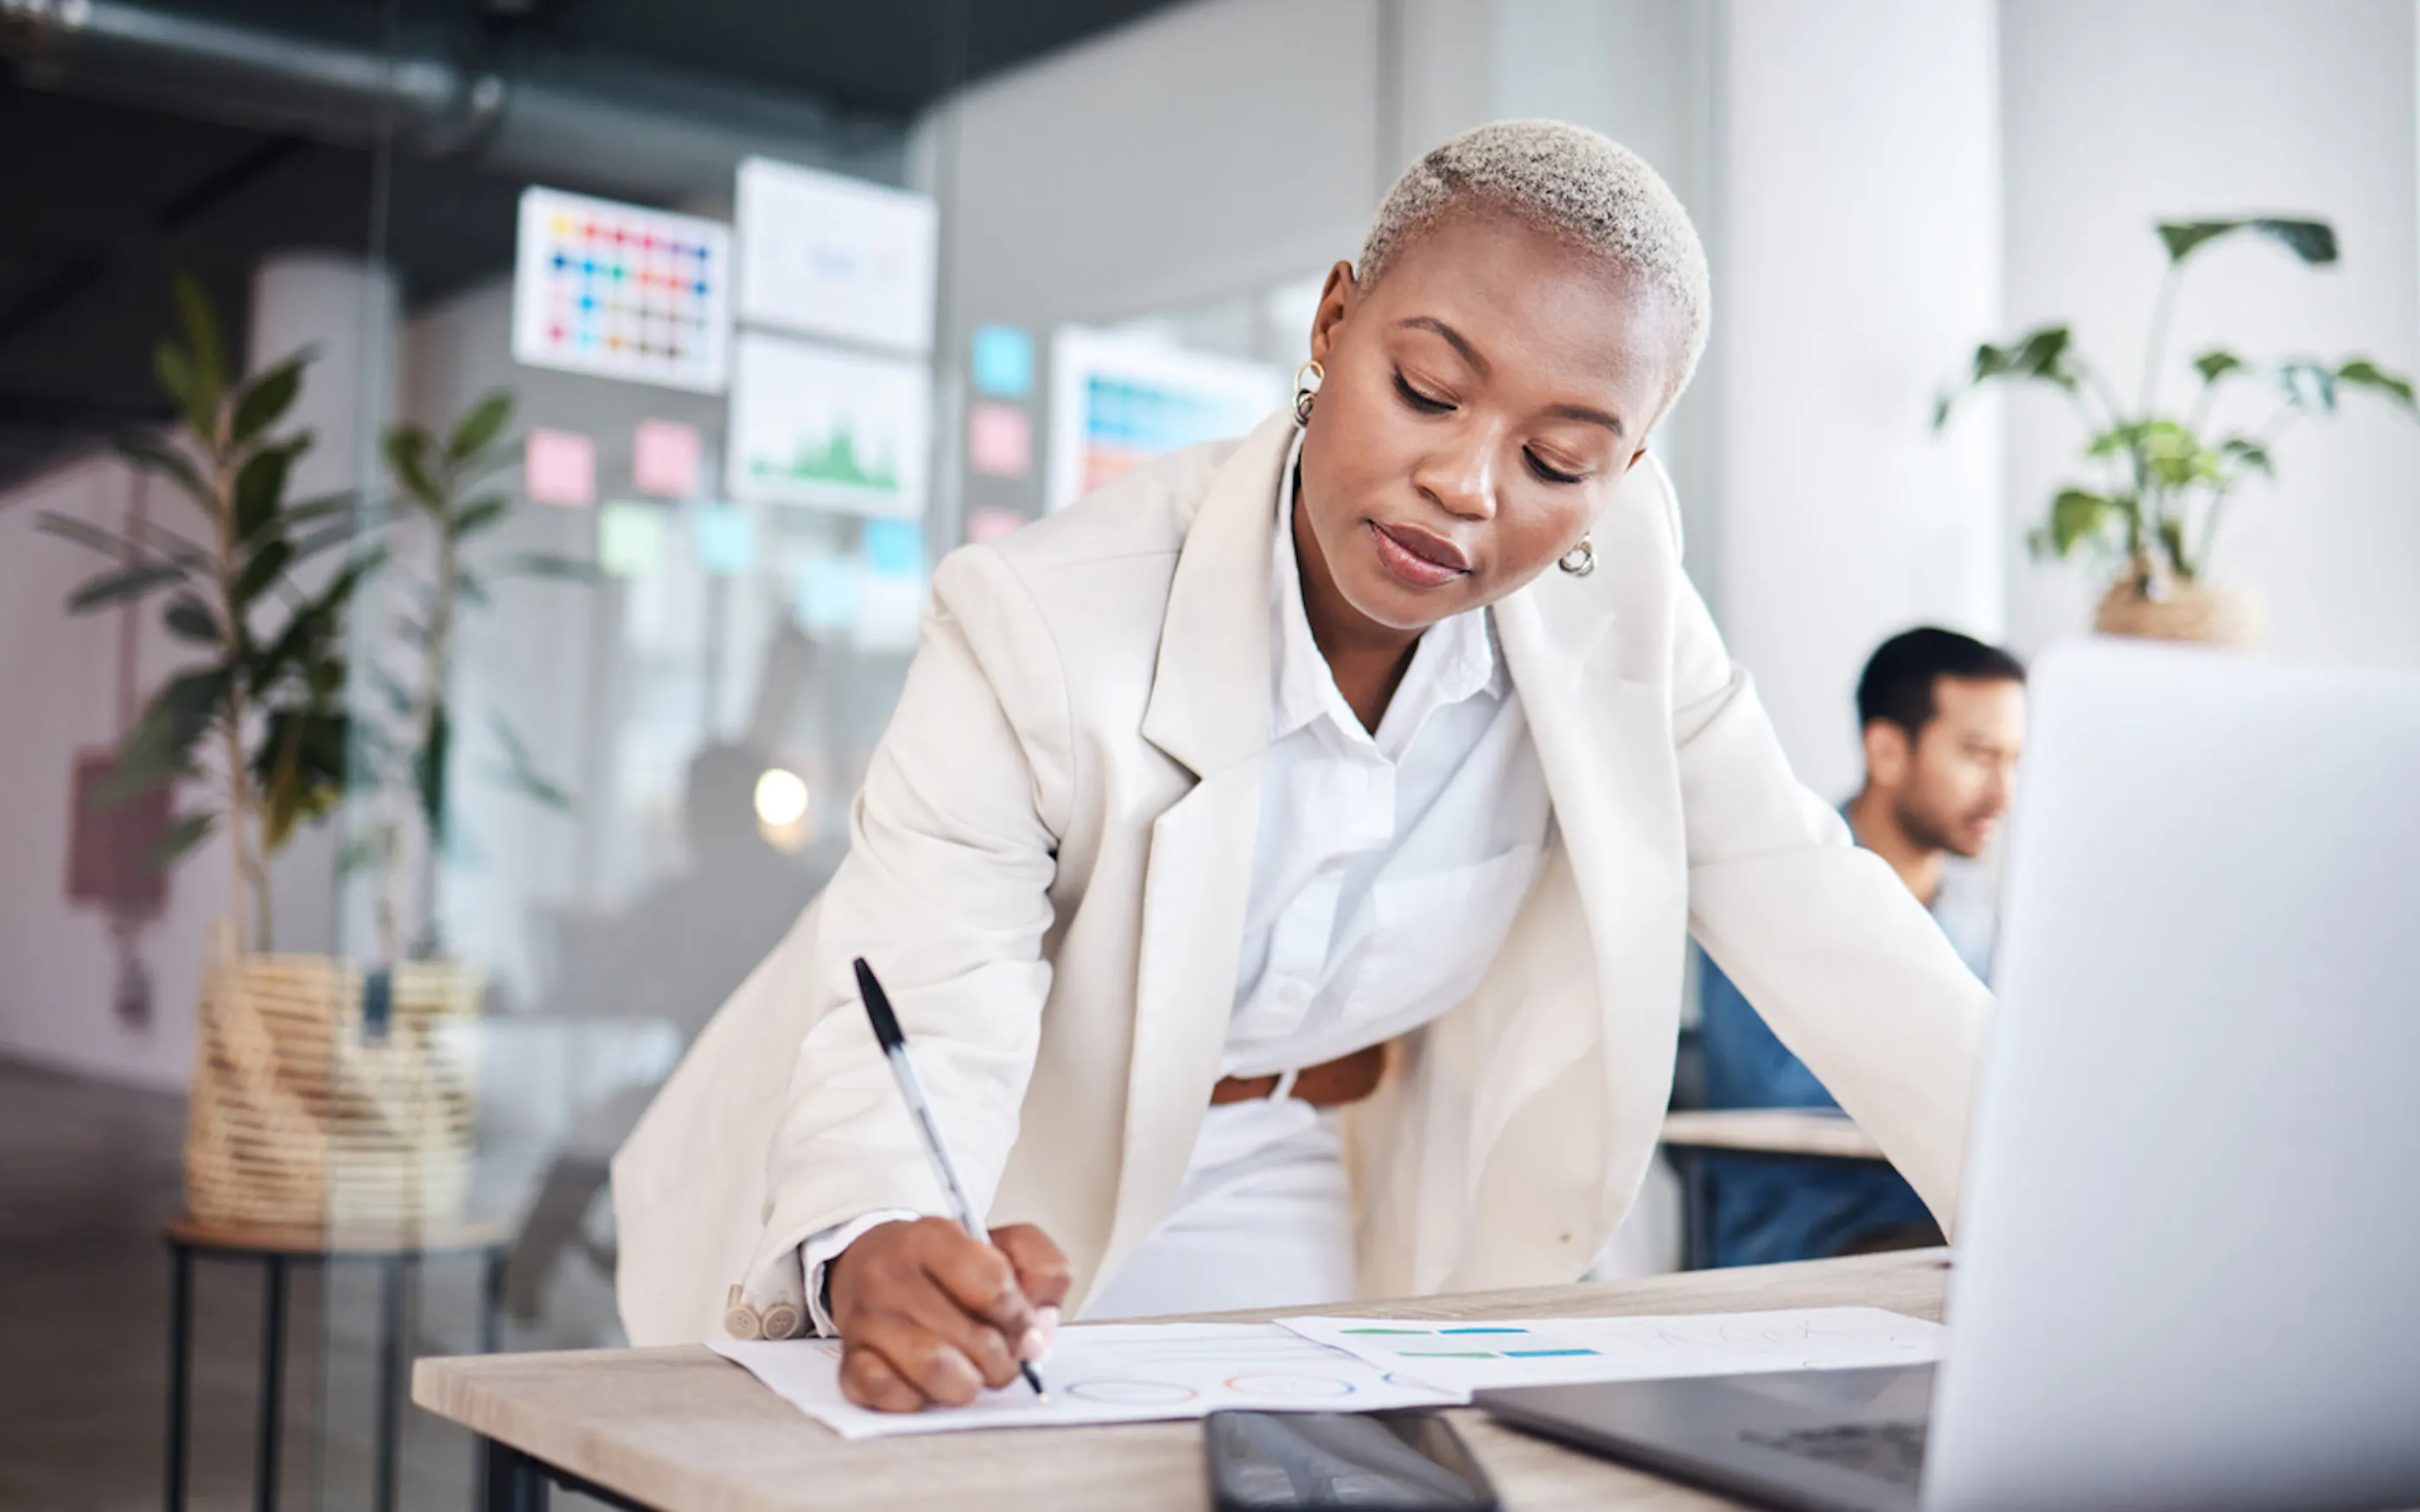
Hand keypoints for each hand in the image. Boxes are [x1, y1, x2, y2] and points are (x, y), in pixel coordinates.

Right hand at [828, 1217, 1071, 1411]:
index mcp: (931, 1236)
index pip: (994, 1287)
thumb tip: (1039, 1332)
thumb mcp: (1006, 1243)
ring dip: (967, 1384)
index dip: (1020, 1318)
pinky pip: (891, 1396)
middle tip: (1003, 1358)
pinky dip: (919, 1399)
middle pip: (973, 1339)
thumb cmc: (951, 1263)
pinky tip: (927, 1384)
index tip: (1023, 1327)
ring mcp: (865, 1320)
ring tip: (971, 1373)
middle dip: (1002, 1360)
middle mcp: (889, 1275)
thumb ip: (1044, 1271)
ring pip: (935, 1372)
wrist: (874, 1263)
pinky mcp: (849, 1361)